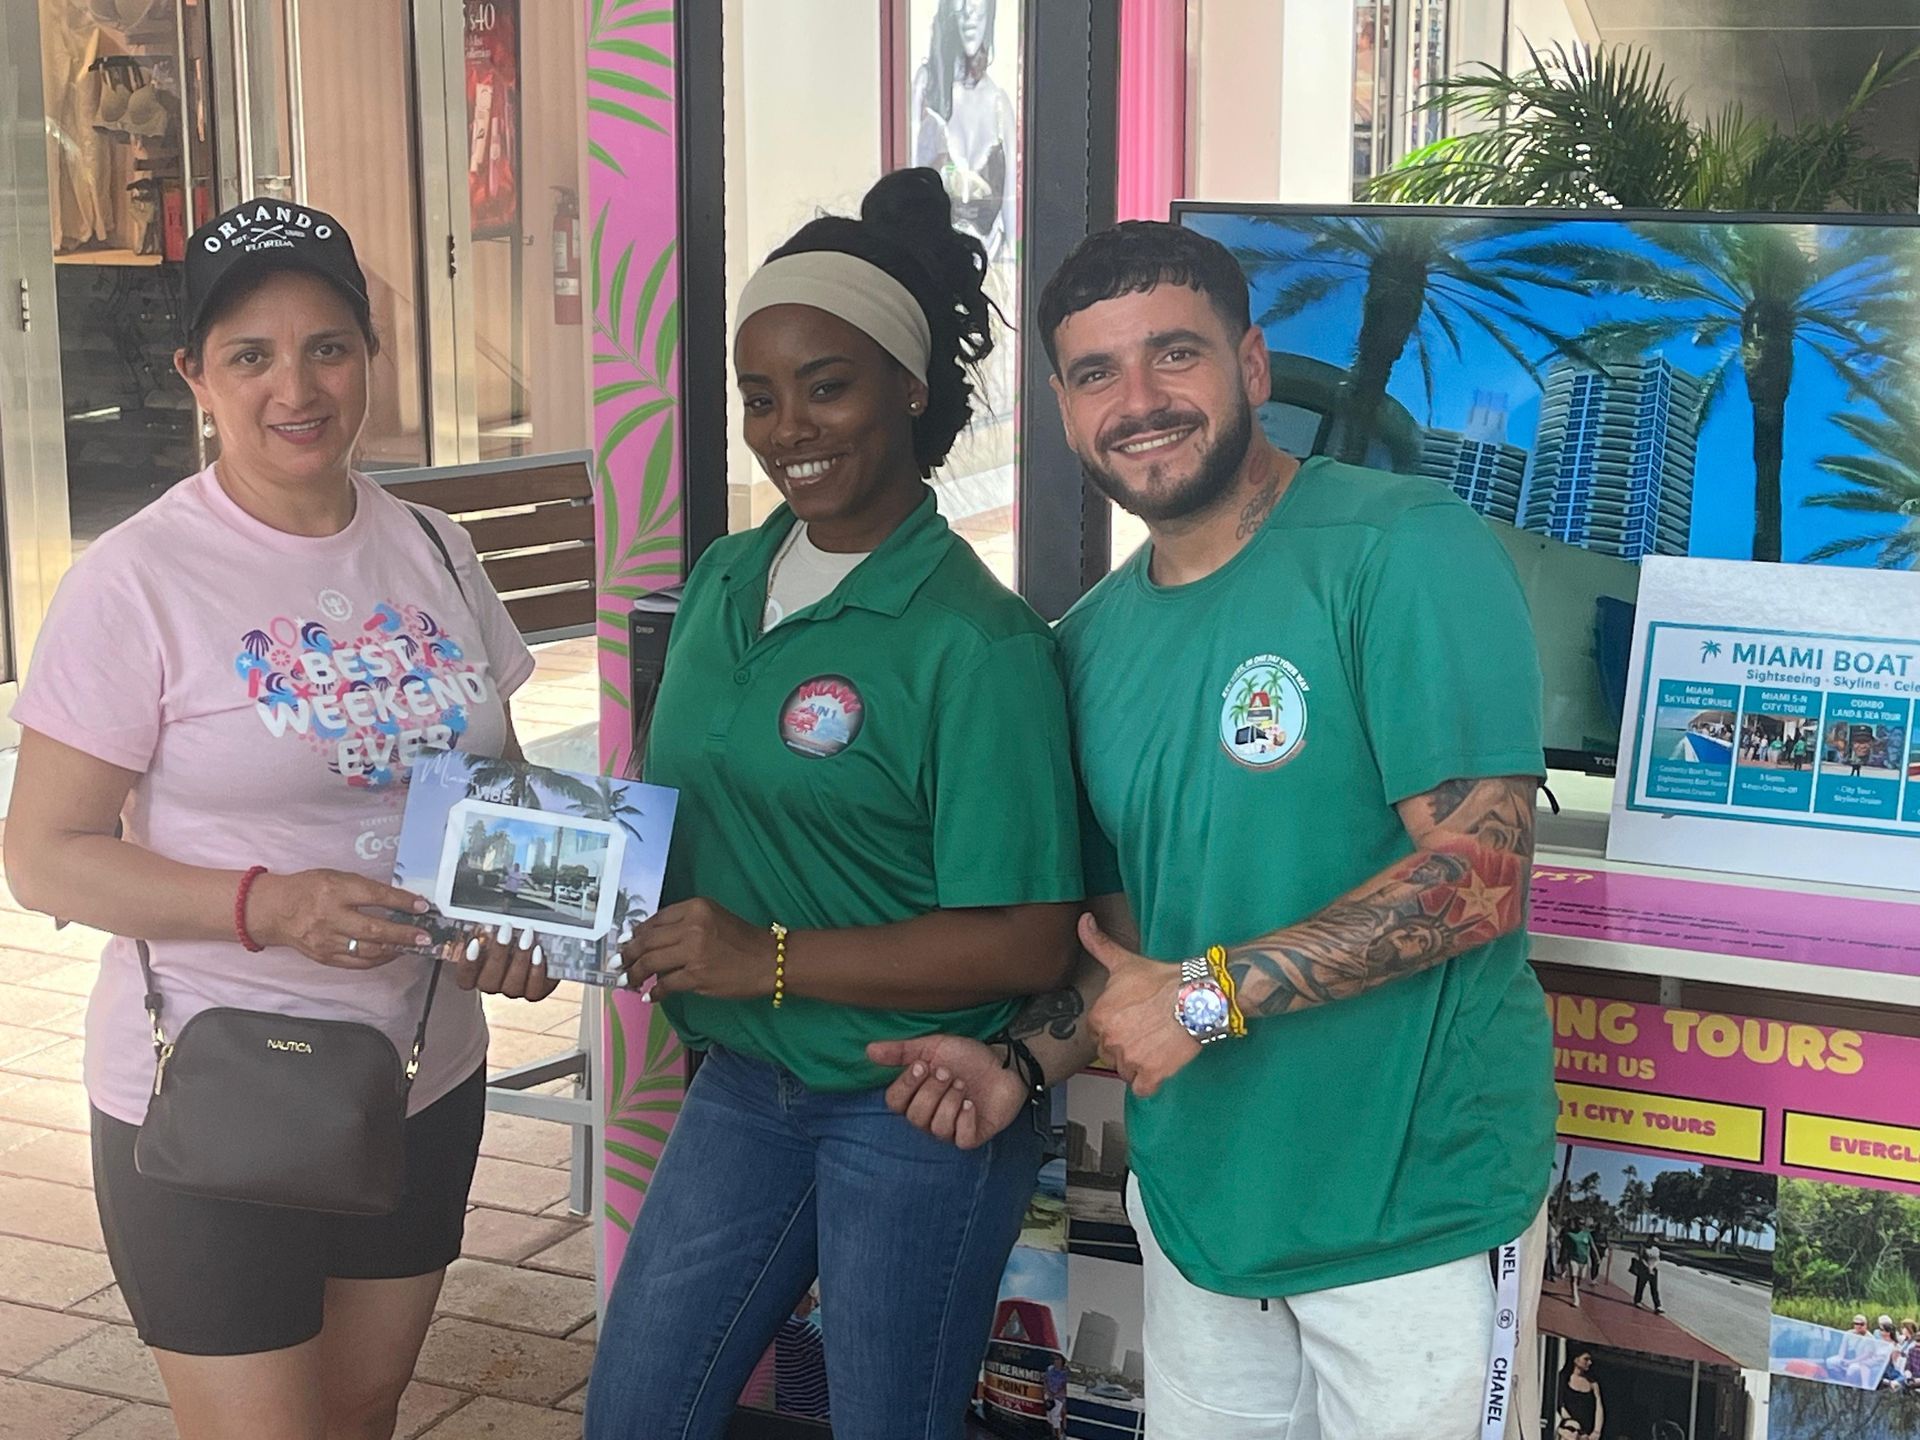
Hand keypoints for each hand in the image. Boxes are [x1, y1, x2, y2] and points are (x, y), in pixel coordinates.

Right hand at [249, 869, 436, 969]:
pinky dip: (378, 960)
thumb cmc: (310, 889)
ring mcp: (326, 940)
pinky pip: (357, 963)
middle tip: (425, 936)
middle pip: (374, 929)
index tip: (422, 906)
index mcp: (335, 890)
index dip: (402, 902)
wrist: (274, 910)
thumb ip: (365, 889)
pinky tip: (391, 953)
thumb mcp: (336, 877)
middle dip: (404, 934)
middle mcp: (330, 917)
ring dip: (395, 949)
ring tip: (413, 945)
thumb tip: (400, 900)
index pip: (375, 897)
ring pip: (368, 950)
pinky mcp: (324, 957)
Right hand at [453, 921, 561, 1000]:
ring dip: (519, 960)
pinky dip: (536, 971)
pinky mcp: (534, 992)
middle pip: (488, 982)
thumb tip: (483, 903)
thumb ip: (488, 925)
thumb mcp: (498, 929)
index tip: (475, 942)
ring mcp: (513, 991)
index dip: (468, 965)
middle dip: (498, 955)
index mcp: (477, 973)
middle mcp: (493, 985)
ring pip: (511, 987)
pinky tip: (539, 952)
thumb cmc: (512, 934)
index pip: (465, 978)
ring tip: (526, 937)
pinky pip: (533, 990)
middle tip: (506, 929)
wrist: (542, 947)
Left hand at [618, 899, 773, 999]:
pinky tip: (650, 996)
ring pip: (651, 963)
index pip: (655, 920)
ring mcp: (693, 951)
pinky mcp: (696, 976)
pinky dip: (655, 992)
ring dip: (635, 974)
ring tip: (627, 982)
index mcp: (695, 907)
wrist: (769, 960)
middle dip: (627, 955)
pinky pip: (666, 984)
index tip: (625, 943)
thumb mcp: (713, 918)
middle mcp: (692, 925)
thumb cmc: (742, 939)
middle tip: (616, 965)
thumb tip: (648, 941)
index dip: (636, 934)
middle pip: (647, 941)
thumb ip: (683, 925)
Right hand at [866, 1035, 1026, 1150]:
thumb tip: (868, 1050)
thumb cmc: (967, 1056)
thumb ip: (901, 1051)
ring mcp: (951, 1128)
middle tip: (948, 1073)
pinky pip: (960, 1139)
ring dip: (950, 1101)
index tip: (922, 1066)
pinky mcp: (972, 1136)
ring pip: (937, 1127)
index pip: (894, 1103)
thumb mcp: (932, 1047)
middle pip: (915, 1116)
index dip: (906, 1085)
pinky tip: (971, 1103)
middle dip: (932, 1091)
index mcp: (916, 1095)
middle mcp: (930, 1116)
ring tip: (962, 1085)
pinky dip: (965, 1119)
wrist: (1004, 1062)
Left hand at [1083, 913, 1198, 1098]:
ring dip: (1138, 1065)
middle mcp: (1110, 1040)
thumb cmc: (1161, 979)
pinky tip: (1161, 1065)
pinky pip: (1143, 1089)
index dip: (1115, 1029)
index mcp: (1099, 1016)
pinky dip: (1151, 1081)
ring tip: (1156, 1045)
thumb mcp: (1125, 961)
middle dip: (1125, 1047)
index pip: (1097, 1034)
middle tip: (1146, 1032)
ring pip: (1126, 1071)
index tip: (1132, 1021)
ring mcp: (1130, 1059)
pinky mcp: (1151, 1075)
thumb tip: (1083, 920)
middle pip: (1110, 1054)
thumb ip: (1098, 944)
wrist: (1197, 996)